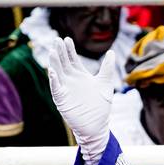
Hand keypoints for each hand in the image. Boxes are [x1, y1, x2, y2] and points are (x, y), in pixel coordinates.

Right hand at [48, 37, 115, 164]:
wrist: (97, 125)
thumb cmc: (101, 106)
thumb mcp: (105, 83)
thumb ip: (107, 68)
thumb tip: (111, 52)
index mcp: (81, 76)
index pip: (72, 59)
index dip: (69, 49)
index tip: (67, 39)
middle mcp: (71, 80)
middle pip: (63, 63)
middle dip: (60, 52)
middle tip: (56, 39)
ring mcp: (65, 89)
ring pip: (58, 73)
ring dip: (54, 63)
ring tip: (52, 51)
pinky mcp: (62, 99)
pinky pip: (56, 88)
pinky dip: (53, 80)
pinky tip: (52, 72)